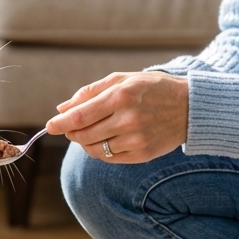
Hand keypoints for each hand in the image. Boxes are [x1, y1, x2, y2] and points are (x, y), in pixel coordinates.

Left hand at [45, 71, 187, 162]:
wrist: (189, 107)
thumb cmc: (151, 89)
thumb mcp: (122, 80)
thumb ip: (90, 93)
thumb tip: (62, 108)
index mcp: (121, 97)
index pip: (80, 116)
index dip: (60, 123)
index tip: (49, 126)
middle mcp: (128, 120)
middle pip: (84, 135)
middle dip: (71, 132)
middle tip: (69, 127)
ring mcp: (136, 140)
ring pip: (95, 150)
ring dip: (85, 143)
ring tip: (88, 132)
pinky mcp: (142, 155)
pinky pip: (110, 158)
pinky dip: (101, 151)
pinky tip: (105, 140)